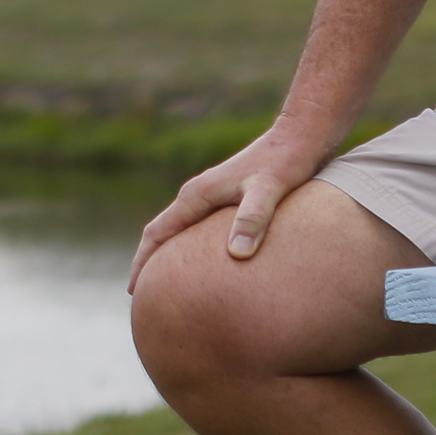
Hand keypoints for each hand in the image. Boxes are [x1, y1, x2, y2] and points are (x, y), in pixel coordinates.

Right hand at [126, 124, 329, 288]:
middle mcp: (199, 194)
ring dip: (172, 256)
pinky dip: (194, 250)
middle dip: (151, 264)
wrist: (302, 136)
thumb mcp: (270, 190)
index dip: (143, 263)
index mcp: (198, 195)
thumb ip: (253, 218)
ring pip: (181, 231)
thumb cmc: (286, 162)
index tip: (134, 292)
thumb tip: (237, 253)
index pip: (157, 233)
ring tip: (170, 287)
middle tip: (145, 298)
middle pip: (163, 233)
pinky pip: (200, 230)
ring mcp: (214, 196)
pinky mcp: (230, 199)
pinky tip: (208, 266)